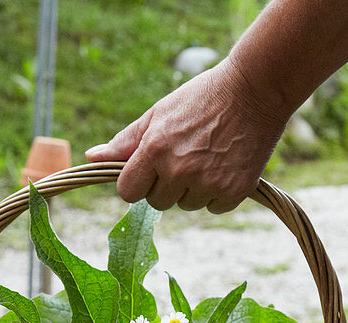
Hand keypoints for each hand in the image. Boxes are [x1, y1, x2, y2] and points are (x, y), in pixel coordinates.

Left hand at [85, 59, 288, 212]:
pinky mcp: (235, 191)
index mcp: (154, 150)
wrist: (256, 89)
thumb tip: (92, 157)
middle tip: (186, 155)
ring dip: (193, 189)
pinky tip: (226, 165)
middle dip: (166, 185)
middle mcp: (179, 170)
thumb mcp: (159, 113)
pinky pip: (214, 207)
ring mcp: (208, 183)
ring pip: (187, 205)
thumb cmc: (202, 98)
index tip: (149, 170)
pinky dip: (219, 193)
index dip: (137, 182)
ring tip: (209, 156)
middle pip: (157, 202)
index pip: (127, 192)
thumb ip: (125, 141)